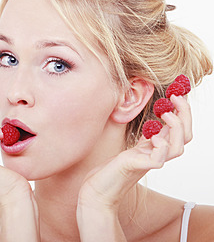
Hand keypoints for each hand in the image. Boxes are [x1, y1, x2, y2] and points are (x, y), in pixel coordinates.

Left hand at [78, 95, 191, 210]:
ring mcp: (148, 162)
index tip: (179, 92)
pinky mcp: (138, 167)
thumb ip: (145, 134)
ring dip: (177, 127)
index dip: (182, 111)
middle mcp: (156, 155)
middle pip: (185, 136)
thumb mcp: (132, 146)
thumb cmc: (111, 169)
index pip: (180, 130)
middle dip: (185, 114)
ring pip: (178, 148)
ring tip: (165, 112)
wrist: (97, 190)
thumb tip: (153, 113)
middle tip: (176, 96)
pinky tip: (154, 136)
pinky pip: (159, 159)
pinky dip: (161, 146)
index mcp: (156, 148)